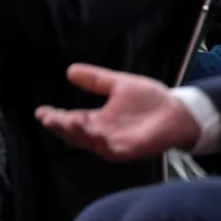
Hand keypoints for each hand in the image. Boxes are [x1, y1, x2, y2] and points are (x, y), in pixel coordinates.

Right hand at [36, 63, 200, 160]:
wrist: (179, 111)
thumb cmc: (151, 101)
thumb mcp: (119, 85)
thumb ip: (96, 80)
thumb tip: (71, 70)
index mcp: (98, 120)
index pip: (71, 120)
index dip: (55, 116)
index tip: (41, 111)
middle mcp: (102, 134)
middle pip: (75, 133)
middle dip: (60, 126)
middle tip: (47, 118)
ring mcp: (114, 144)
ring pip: (89, 142)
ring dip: (76, 133)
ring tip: (64, 122)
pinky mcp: (129, 149)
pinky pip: (110, 149)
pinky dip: (100, 142)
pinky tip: (92, 133)